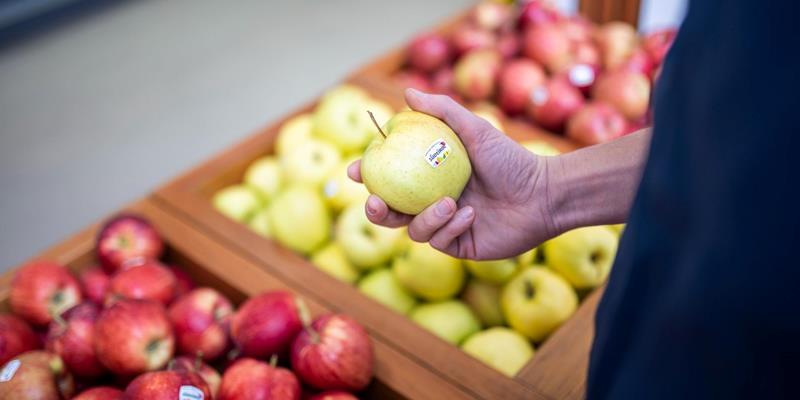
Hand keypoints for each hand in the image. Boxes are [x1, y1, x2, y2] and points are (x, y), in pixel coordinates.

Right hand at [348, 89, 559, 259]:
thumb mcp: (475, 129)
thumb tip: (406, 93)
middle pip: (390, 211)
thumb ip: (442, 111)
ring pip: (413, 229)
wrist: (542, 195)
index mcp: (430, 176)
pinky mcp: (459, 246)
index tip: (355, 170)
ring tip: (450, 203)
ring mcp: (444, 225)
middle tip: (376, 202)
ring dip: (426, 218)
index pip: (390, 177)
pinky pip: (439, 241)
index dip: (367, 176)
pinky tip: (471, 215)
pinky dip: (450, 228)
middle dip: (376, 211)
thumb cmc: (511, 160)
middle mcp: (432, 201)